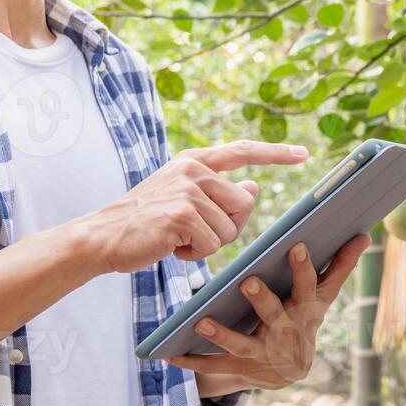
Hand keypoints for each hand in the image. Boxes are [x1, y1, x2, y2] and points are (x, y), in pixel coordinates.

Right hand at [85, 139, 308, 273]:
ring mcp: (188, 191)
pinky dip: (195, 254)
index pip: (242, 151)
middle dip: (226, 227)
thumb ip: (217, 192)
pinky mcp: (183, 214)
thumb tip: (253, 187)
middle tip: (192, 231)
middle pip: (243, 205)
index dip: (274, 153)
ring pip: (230, 229)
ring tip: (177, 238)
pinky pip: (213, 244)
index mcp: (193, 162)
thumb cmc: (145, 222)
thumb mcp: (182, 199)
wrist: (103, 237)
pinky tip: (172, 246)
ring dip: (207, 244)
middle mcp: (193, 170)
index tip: (302, 153)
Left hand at [168, 233, 371, 390]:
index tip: (296, 246)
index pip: (307, 287)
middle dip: (263, 301)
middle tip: (247, 282)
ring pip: (241, 344)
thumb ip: (339, 266)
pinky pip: (213, 366)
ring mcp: (263, 355)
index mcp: (305, 312)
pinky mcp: (240, 369)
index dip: (303, 269)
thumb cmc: (303, 319)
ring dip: (221, 334)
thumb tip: (364, 234)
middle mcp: (286, 335)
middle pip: (275, 316)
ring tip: (201, 322)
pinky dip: (191, 362)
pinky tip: (169, 354)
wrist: (288, 371)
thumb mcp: (321, 297)